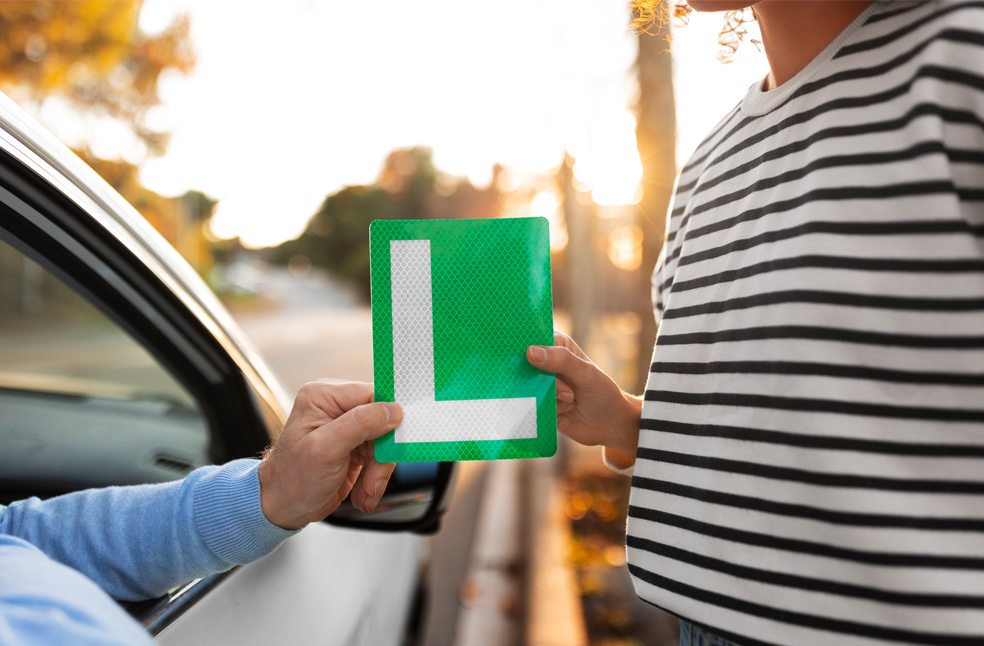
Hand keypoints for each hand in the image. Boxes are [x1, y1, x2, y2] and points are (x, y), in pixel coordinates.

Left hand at [258, 381, 401, 529]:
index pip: (373, 395)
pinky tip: (363, 492)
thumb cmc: (291, 479)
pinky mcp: (355, 446)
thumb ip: (359, 424)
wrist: (281, 508)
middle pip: (382, 422)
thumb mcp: (325, 450)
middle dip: (381, 456)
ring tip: (366, 492)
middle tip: (374, 481)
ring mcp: (346, 428)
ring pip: (384, 442)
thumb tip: (392, 410)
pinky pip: (380, 457)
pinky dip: (375, 478)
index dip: (388, 419)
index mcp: (324, 396)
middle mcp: (336, 407)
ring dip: (379, 472)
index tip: (396, 443)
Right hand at [527, 332, 640, 467]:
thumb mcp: (586, 373)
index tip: (533, 365)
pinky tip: (564, 412)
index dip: (527, 351)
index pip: (532, 340)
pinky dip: (547, 411)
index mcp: (556, 345)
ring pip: (528, 388)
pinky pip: (530, 406)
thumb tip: (530, 352)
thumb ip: (561, 360)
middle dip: (546, 383)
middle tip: (568, 393)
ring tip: (571, 401)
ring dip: (551, 399)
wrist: (609, 425)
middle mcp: (544, 362)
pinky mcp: (537, 403)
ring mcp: (540, 384)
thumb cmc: (603, 392)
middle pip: (526, 367)